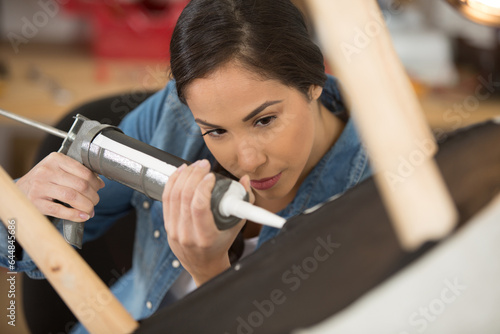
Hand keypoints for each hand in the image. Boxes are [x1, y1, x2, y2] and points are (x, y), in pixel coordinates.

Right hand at [16, 152, 104, 221]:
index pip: (84, 171)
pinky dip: (75, 215)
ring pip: (72, 197)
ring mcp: (40, 186)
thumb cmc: (43, 180)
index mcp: (55, 159)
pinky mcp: (35, 202)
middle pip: (80, 185)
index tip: (99, 188)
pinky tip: (82, 217)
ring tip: (90, 210)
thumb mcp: (58, 169)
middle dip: (93, 196)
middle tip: (95, 201)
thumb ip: (77, 173)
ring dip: (86, 206)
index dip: (96, 182)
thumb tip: (100, 183)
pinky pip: (60, 210)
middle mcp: (46, 171)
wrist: (18, 191)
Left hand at [162, 159, 252, 285]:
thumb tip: (245, 180)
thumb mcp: (236, 225)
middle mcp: (187, 235)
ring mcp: (174, 230)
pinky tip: (181, 172)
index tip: (211, 175)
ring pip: (173, 196)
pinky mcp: (167, 225)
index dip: (203, 187)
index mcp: (205, 237)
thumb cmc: (222, 244)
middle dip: (194, 176)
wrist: (204, 264)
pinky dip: (172, 182)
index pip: (199, 207)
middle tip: (203, 165)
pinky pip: (166, 199)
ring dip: (183, 176)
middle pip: (184, 198)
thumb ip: (244, 201)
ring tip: (194, 166)